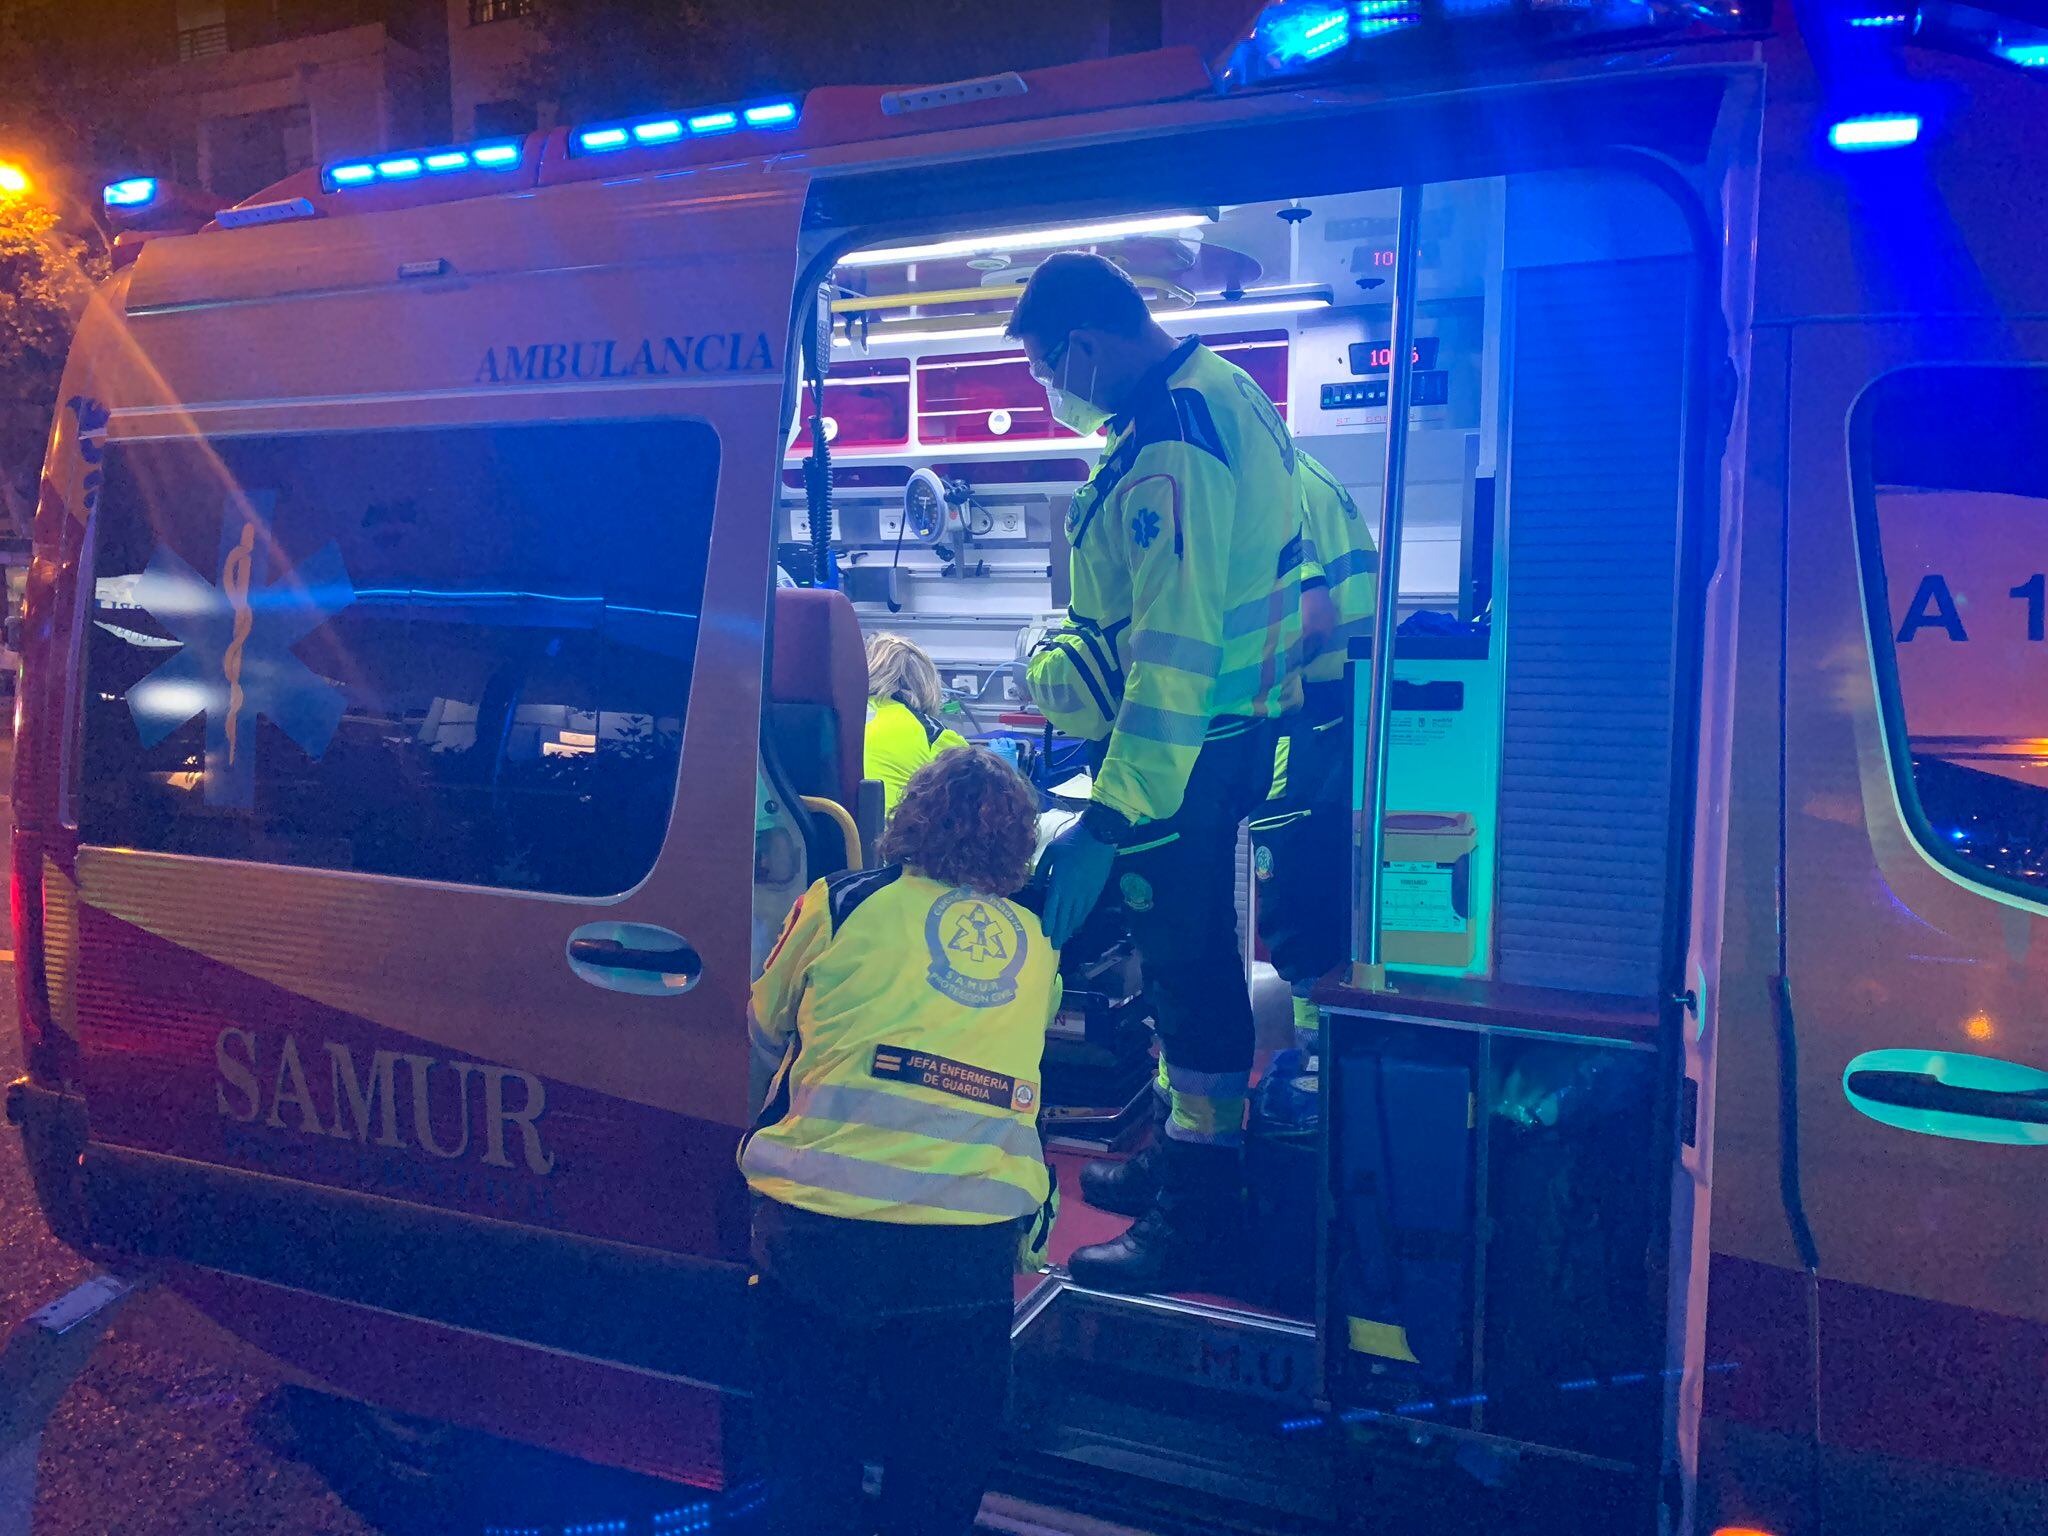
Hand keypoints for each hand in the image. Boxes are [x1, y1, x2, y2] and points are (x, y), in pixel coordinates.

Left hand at [1040, 819, 1115, 947]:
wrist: (1098, 836)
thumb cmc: (1071, 841)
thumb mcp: (1050, 852)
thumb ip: (1041, 870)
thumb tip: (1038, 887)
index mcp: (1059, 882)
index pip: (1052, 907)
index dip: (1049, 922)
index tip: (1045, 934)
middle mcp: (1072, 892)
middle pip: (1064, 916)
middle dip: (1059, 932)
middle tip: (1055, 946)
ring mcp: (1086, 892)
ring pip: (1077, 915)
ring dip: (1070, 928)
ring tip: (1064, 939)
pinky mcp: (1095, 890)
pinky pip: (1087, 909)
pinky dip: (1081, 919)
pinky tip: (1077, 925)